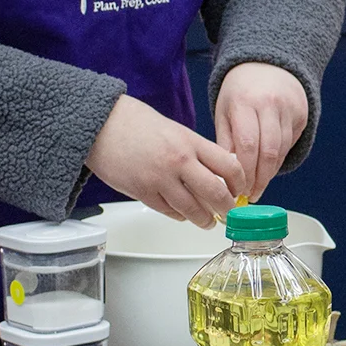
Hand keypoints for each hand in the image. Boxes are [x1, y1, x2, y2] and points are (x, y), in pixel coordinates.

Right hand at [86, 94, 244, 226]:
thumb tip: (221, 169)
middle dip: (227, 207)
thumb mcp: (177, 131)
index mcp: (191, 142)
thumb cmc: (138, 125)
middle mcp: (179, 161)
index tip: (241, 189)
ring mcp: (160, 179)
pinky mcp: (142, 193)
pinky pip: (169, 211)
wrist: (103, 125)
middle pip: (215, 192)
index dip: (240, 182)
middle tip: (230, 212)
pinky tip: (184, 215)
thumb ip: (198, 150)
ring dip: (204, 219)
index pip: (229, 166)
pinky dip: (180, 216)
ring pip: (193, 208)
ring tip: (209, 221)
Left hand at [214, 62, 308, 200]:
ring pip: (281, 150)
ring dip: (269, 172)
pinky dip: (278, 159)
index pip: (246, 144)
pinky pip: (290, 144)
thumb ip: (226, 141)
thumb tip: (225, 176)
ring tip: (258, 186)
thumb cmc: (240, 91)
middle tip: (250, 195)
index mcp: (245, 102)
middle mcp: (270, 105)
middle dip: (259, 178)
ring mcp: (289, 109)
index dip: (243, 172)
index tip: (237, 189)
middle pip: (268, 151)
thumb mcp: (225, 111)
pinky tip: (267, 168)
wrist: (268, 65)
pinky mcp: (301, 115)